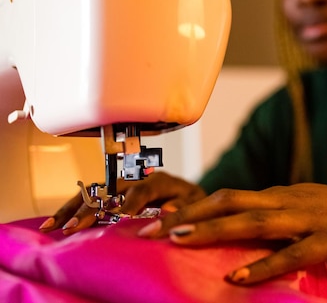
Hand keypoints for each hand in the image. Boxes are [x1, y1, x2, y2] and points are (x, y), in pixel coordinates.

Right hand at [39, 172, 205, 234]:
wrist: (187, 195)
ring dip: (71, 209)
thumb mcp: (194, 203)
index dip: (130, 203)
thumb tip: (167, 209)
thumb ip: (183, 206)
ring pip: (92, 193)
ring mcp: (121, 186)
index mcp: (159, 180)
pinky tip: (54, 224)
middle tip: (75, 227)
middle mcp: (136, 179)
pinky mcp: (111, 194)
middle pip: (109, 190)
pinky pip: (88, 200)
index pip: (142, 189)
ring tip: (53, 226)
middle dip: (90, 208)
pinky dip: (70, 211)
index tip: (119, 217)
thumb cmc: (191, 201)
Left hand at [136, 183, 326, 283]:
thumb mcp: (307, 206)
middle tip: (151, 229)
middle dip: (190, 215)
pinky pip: (291, 253)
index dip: (193, 206)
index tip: (159, 217)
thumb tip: (246, 230)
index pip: (229, 195)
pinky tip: (236, 277)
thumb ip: (277, 215)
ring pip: (254, 223)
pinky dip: (261, 266)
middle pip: (231, 202)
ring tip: (179, 240)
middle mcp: (288, 201)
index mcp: (281, 194)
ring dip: (214, 231)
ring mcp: (308, 218)